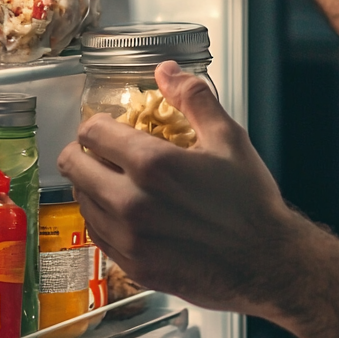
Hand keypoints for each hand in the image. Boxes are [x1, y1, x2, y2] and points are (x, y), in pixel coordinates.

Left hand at [57, 61, 303, 313]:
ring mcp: (129, 238)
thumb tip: (166, 72)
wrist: (264, 261)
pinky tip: (125, 211)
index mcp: (153, 165)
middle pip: (74, 167)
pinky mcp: (132, 265)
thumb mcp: (229, 138)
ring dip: (92, 185)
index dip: (97, 124)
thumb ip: (193, 98)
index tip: (108, 127)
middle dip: (83, 152)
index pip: (92, 133)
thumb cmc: (250, 202)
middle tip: (100, 151)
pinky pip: (98, 235)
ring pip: (82, 202)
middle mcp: (131, 203)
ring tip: (115, 180)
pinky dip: (103, 217)